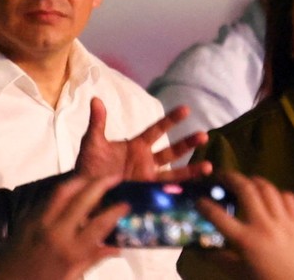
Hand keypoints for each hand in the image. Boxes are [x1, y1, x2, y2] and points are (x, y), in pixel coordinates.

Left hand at [0, 175, 126, 279]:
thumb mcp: (71, 278)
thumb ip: (92, 259)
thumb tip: (115, 248)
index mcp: (70, 251)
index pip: (99, 224)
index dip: (115, 211)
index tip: (126, 203)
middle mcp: (56, 231)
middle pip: (82, 198)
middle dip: (101, 184)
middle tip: (114, 177)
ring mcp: (39, 220)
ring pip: (62, 191)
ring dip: (81, 180)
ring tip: (95, 177)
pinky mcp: (27, 216)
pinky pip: (48, 198)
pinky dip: (63, 190)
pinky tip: (72, 190)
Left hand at [75, 98, 211, 181]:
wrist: (84, 191)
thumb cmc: (89, 166)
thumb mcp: (93, 142)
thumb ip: (98, 122)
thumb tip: (95, 99)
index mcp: (137, 146)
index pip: (157, 130)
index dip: (171, 120)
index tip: (186, 109)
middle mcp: (147, 162)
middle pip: (172, 151)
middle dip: (187, 143)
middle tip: (204, 135)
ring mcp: (148, 179)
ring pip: (174, 173)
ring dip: (192, 170)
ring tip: (209, 166)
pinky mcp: (147, 195)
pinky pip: (166, 193)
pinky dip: (180, 193)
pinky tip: (196, 193)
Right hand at [195, 172, 293, 279]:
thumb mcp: (238, 274)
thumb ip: (219, 259)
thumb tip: (201, 250)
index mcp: (245, 240)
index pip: (218, 215)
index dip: (205, 205)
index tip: (199, 200)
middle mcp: (264, 226)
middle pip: (246, 189)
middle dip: (231, 178)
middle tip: (223, 177)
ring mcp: (285, 223)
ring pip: (268, 189)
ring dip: (254, 182)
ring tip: (247, 183)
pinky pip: (290, 199)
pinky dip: (279, 194)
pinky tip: (273, 198)